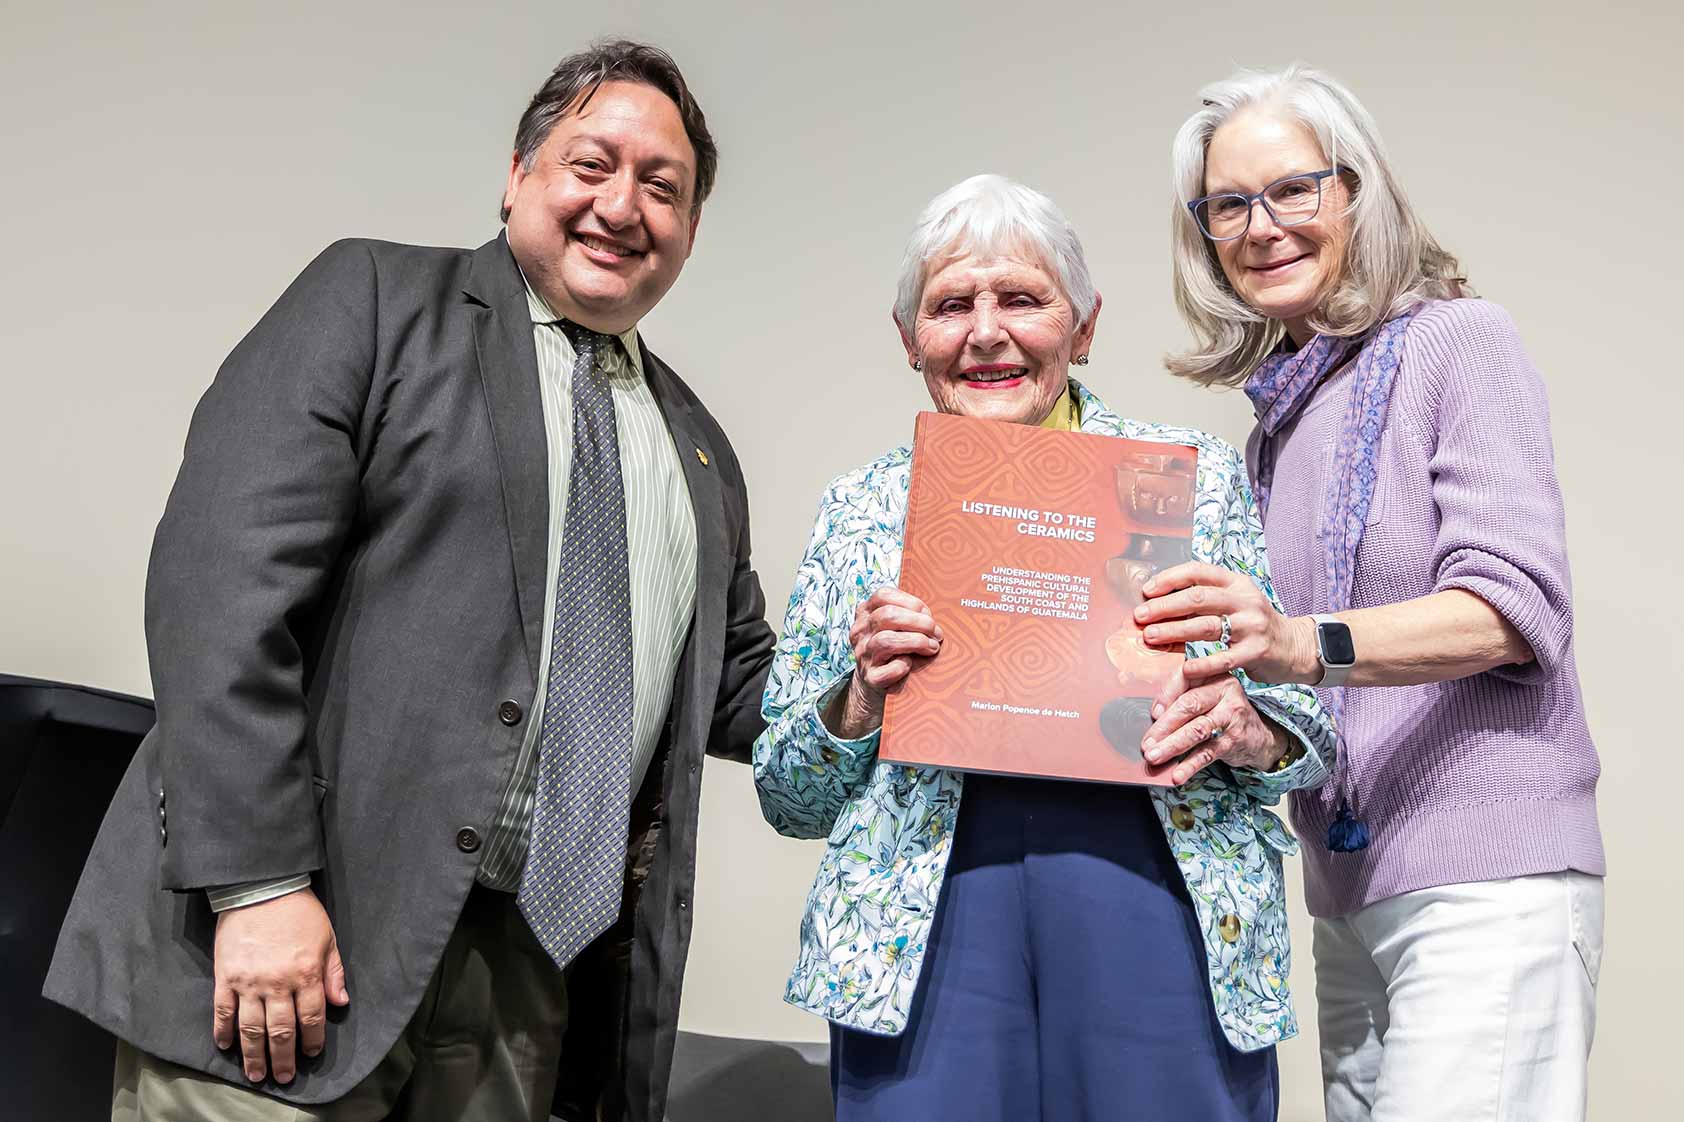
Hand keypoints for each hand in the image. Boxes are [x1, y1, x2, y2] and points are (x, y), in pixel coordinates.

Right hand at [212, 886, 348, 1083]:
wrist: (262, 888)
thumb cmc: (299, 911)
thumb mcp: (327, 938)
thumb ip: (334, 972)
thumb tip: (341, 1003)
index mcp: (306, 973)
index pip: (312, 1017)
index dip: (312, 1040)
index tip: (312, 1054)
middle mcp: (278, 982)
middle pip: (280, 1030)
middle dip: (284, 1058)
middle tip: (285, 1077)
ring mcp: (249, 982)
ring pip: (251, 1028)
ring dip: (254, 1055)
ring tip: (257, 1074)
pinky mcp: (225, 976)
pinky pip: (223, 1011)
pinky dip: (223, 1031)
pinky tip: (227, 1046)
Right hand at [826, 587, 941, 739]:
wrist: (874, 683)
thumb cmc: (892, 649)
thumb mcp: (893, 626)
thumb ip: (906, 615)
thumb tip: (930, 615)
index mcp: (865, 614)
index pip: (883, 596)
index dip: (910, 602)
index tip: (926, 613)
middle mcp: (860, 632)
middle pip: (887, 615)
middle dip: (919, 622)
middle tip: (936, 632)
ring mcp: (863, 654)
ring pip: (886, 640)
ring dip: (917, 641)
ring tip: (932, 647)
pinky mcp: (870, 677)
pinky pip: (890, 669)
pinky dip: (904, 666)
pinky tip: (911, 665)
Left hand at [1134, 561, 1317, 686]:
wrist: (1293, 645)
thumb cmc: (1253, 624)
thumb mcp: (1234, 603)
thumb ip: (1203, 602)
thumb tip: (1157, 606)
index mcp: (1236, 582)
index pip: (1198, 571)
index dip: (1169, 579)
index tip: (1147, 591)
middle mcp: (1245, 600)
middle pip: (1197, 598)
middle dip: (1164, 607)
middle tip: (1140, 616)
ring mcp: (1252, 625)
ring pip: (1205, 626)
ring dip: (1173, 632)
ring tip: (1150, 637)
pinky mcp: (1256, 651)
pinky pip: (1223, 658)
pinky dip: (1202, 663)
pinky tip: (1184, 667)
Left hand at [1141, 670, 1289, 783]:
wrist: (1259, 736)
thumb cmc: (1223, 711)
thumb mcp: (1207, 695)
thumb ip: (1182, 697)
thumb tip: (1156, 714)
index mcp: (1214, 675)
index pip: (1185, 678)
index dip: (1165, 695)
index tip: (1152, 714)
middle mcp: (1225, 692)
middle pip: (1189, 705)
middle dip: (1163, 726)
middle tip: (1147, 743)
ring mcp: (1231, 716)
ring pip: (1196, 730)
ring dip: (1172, 745)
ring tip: (1154, 756)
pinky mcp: (1234, 739)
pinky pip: (1207, 753)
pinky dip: (1190, 766)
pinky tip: (1178, 775)